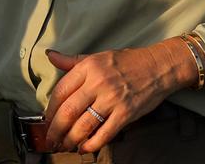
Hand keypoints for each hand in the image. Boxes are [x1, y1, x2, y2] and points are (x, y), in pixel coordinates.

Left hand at [43, 39, 196, 153]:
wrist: (157, 66)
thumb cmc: (126, 61)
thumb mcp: (98, 57)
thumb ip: (72, 61)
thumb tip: (51, 56)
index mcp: (89, 67)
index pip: (60, 91)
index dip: (50, 109)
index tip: (47, 120)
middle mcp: (98, 82)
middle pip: (68, 111)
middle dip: (55, 130)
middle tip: (51, 139)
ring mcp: (112, 99)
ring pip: (83, 125)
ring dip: (70, 140)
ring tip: (65, 145)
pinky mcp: (126, 113)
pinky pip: (104, 133)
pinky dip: (91, 144)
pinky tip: (84, 148)